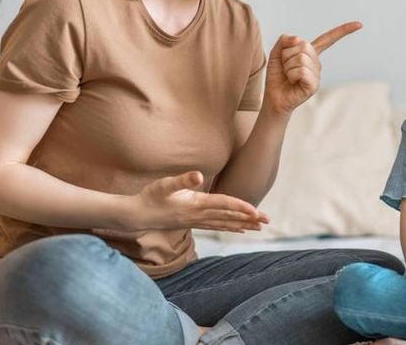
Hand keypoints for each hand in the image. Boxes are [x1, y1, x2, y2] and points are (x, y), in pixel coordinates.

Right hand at [124, 171, 268, 231]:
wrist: (137, 216)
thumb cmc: (150, 197)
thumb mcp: (164, 184)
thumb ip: (182, 180)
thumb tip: (198, 175)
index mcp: (196, 204)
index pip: (224, 204)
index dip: (241, 207)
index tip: (256, 211)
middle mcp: (199, 215)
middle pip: (229, 216)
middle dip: (249, 218)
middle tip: (267, 221)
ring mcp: (196, 221)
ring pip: (225, 223)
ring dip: (243, 224)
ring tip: (259, 227)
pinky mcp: (193, 222)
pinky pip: (216, 226)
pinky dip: (229, 227)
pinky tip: (239, 229)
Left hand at [264, 21, 361, 113]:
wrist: (274, 97)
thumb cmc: (277, 75)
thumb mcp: (277, 52)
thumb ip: (285, 40)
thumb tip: (297, 39)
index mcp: (311, 53)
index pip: (328, 39)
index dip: (343, 31)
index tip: (359, 24)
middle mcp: (317, 62)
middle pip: (303, 45)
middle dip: (287, 54)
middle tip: (286, 66)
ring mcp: (317, 74)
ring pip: (300, 58)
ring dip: (287, 66)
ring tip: (288, 75)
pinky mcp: (314, 85)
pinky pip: (301, 71)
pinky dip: (291, 75)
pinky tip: (293, 82)